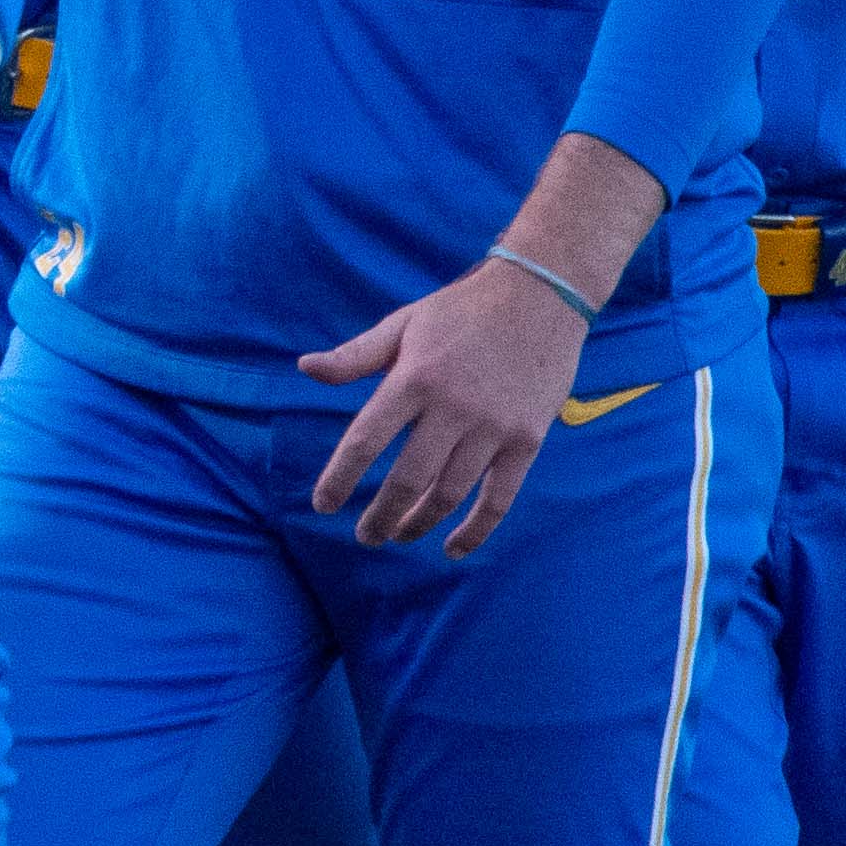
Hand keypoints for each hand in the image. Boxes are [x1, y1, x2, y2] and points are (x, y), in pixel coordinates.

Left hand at [300, 255, 589, 552]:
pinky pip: (500, 498)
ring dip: (419, 522)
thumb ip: (355, 355)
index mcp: (414, 378)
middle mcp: (453, 407)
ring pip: (450, 493)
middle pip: (408, 478)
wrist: (541, 297)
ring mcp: (494, 426)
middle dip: (381, 515)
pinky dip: (477, 530)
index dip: (340, 477)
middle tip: (365, 536)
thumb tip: (304, 369)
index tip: (323, 506)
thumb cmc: (462, 311)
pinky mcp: (527, 440)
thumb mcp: (404, 323)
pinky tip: (453, 548)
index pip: (367, 440)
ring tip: (398, 535)